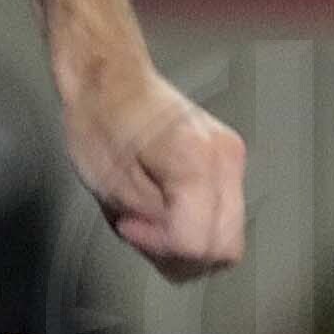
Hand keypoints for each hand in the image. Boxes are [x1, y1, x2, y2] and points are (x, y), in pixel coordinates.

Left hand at [69, 63, 246, 280]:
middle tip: (141, 230)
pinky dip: (195, 224)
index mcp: (196, 161)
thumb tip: (177, 249)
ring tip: (151, 217)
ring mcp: (233, 159)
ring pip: (228, 237)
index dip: (161, 247)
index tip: (131, 227)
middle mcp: (225, 159)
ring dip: (188, 241)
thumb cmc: (101, 121)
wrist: (111, 81)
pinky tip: (166, 206)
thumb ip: (151, 225)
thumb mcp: (111, 185)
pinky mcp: (230, 162)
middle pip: (224, 248)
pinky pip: (223, 216)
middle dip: (179, 252)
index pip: (199, 243)